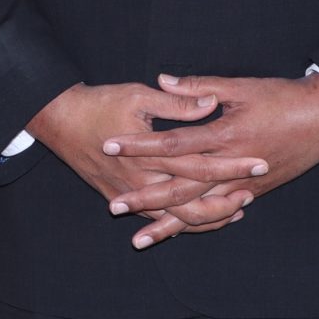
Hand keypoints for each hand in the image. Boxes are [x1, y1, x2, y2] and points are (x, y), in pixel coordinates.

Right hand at [26, 83, 269, 247]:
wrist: (58, 121)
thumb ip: (177, 103)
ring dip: (207, 218)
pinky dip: (181, 223)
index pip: (200, 164)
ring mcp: (131, 193)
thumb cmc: (99, 103)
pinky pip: (157, 219)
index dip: (232, 165)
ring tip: (237, 211)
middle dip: (225, 201)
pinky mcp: (122, 197)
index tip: (259, 161)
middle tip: (253, 193)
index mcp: (150, 154)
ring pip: (176, 218)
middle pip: (192, 202)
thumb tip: (211, 103)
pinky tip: (201, 219)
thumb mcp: (139, 95)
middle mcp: (142, 180)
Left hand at [103, 74, 318, 246]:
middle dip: (145, 198)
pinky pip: (221, 213)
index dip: (138, 146)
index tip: (109, 146)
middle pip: (180, 187)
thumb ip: (199, 87)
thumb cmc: (284, 96)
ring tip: (139, 238)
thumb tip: (163, 80)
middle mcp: (231, 166)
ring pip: (199, 210)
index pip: (171, 144)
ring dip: (168, 225)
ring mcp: (245, 184)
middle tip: (113, 205)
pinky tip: (180, 234)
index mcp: (224, 135)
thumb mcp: (241, 86)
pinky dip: (199, 225)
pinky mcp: (256, 192)